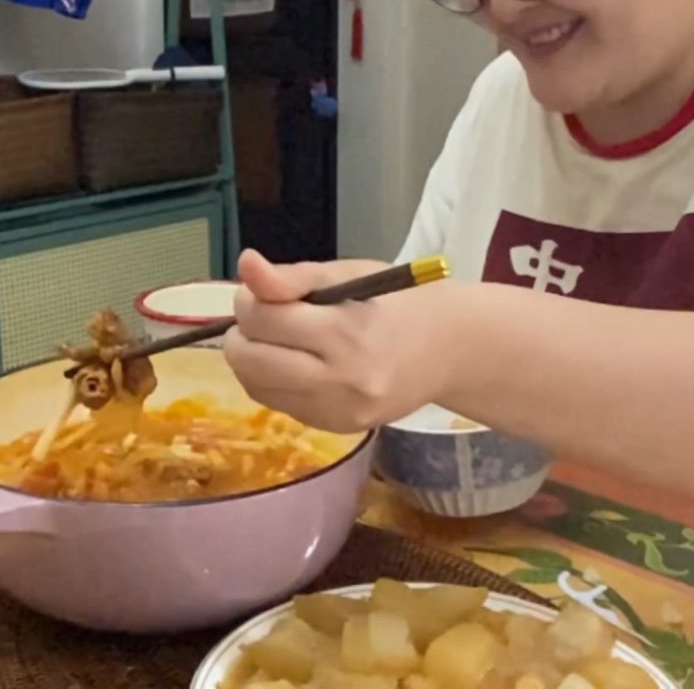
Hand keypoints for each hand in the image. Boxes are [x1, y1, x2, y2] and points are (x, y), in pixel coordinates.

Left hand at [224, 250, 460, 432]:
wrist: (450, 350)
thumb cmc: (398, 302)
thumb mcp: (348, 275)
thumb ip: (293, 276)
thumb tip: (246, 265)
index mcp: (345, 332)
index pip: (264, 319)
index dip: (249, 300)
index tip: (260, 291)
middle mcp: (340, 380)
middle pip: (251, 361)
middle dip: (242, 334)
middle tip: (261, 317)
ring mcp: (338, 411)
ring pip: (257, 388)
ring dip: (252, 360)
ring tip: (275, 339)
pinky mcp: (337, 429)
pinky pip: (281, 406)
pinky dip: (274, 382)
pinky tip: (295, 364)